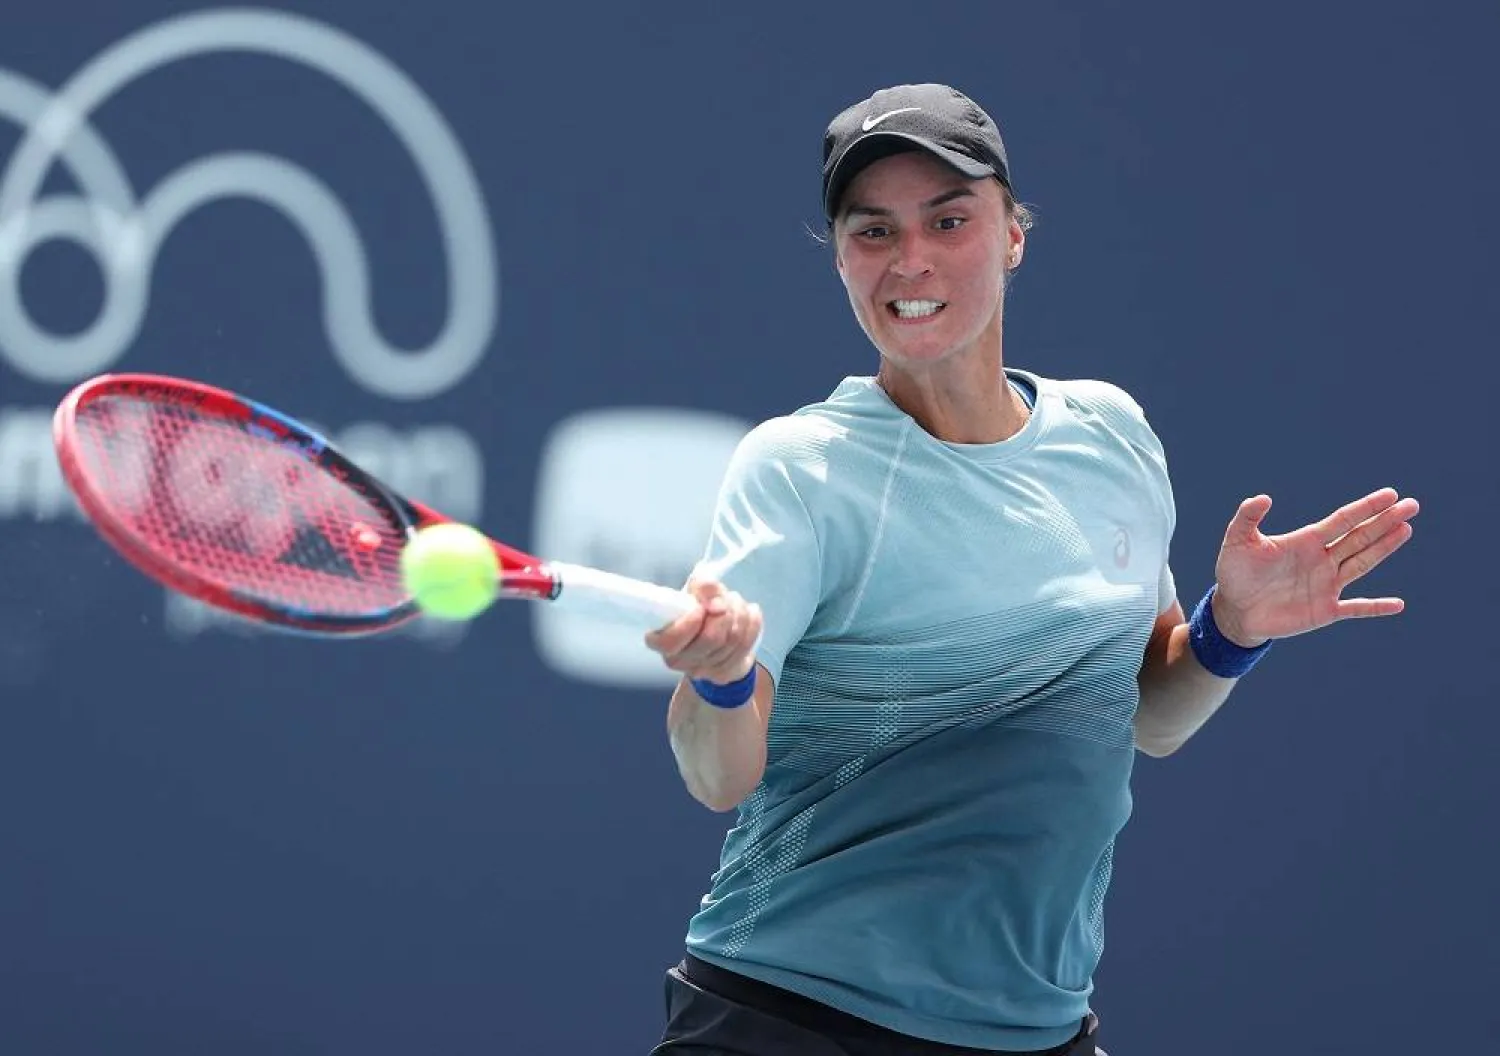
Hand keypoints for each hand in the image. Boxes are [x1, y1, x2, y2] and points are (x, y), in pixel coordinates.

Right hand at [644, 575, 762, 684]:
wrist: (717, 632)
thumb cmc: (698, 609)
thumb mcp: (695, 590)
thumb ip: (702, 586)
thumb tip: (715, 599)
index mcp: (661, 640)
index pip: (671, 641)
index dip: (690, 623)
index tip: (701, 607)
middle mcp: (678, 661)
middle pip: (711, 639)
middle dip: (725, 612)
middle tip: (725, 599)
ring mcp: (702, 670)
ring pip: (732, 639)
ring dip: (739, 613)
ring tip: (735, 602)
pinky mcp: (724, 673)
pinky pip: (746, 645)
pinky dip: (753, 623)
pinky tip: (750, 612)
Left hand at [1210, 487, 1418, 646]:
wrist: (1233, 610)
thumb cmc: (1235, 573)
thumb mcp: (1237, 542)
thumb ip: (1247, 518)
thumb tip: (1262, 497)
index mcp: (1306, 541)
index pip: (1343, 520)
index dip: (1366, 508)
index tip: (1390, 494)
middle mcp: (1322, 560)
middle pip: (1360, 537)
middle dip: (1385, 521)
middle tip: (1412, 505)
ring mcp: (1327, 585)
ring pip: (1363, 563)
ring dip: (1385, 548)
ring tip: (1406, 529)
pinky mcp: (1324, 610)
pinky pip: (1356, 608)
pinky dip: (1375, 607)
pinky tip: (1398, 604)